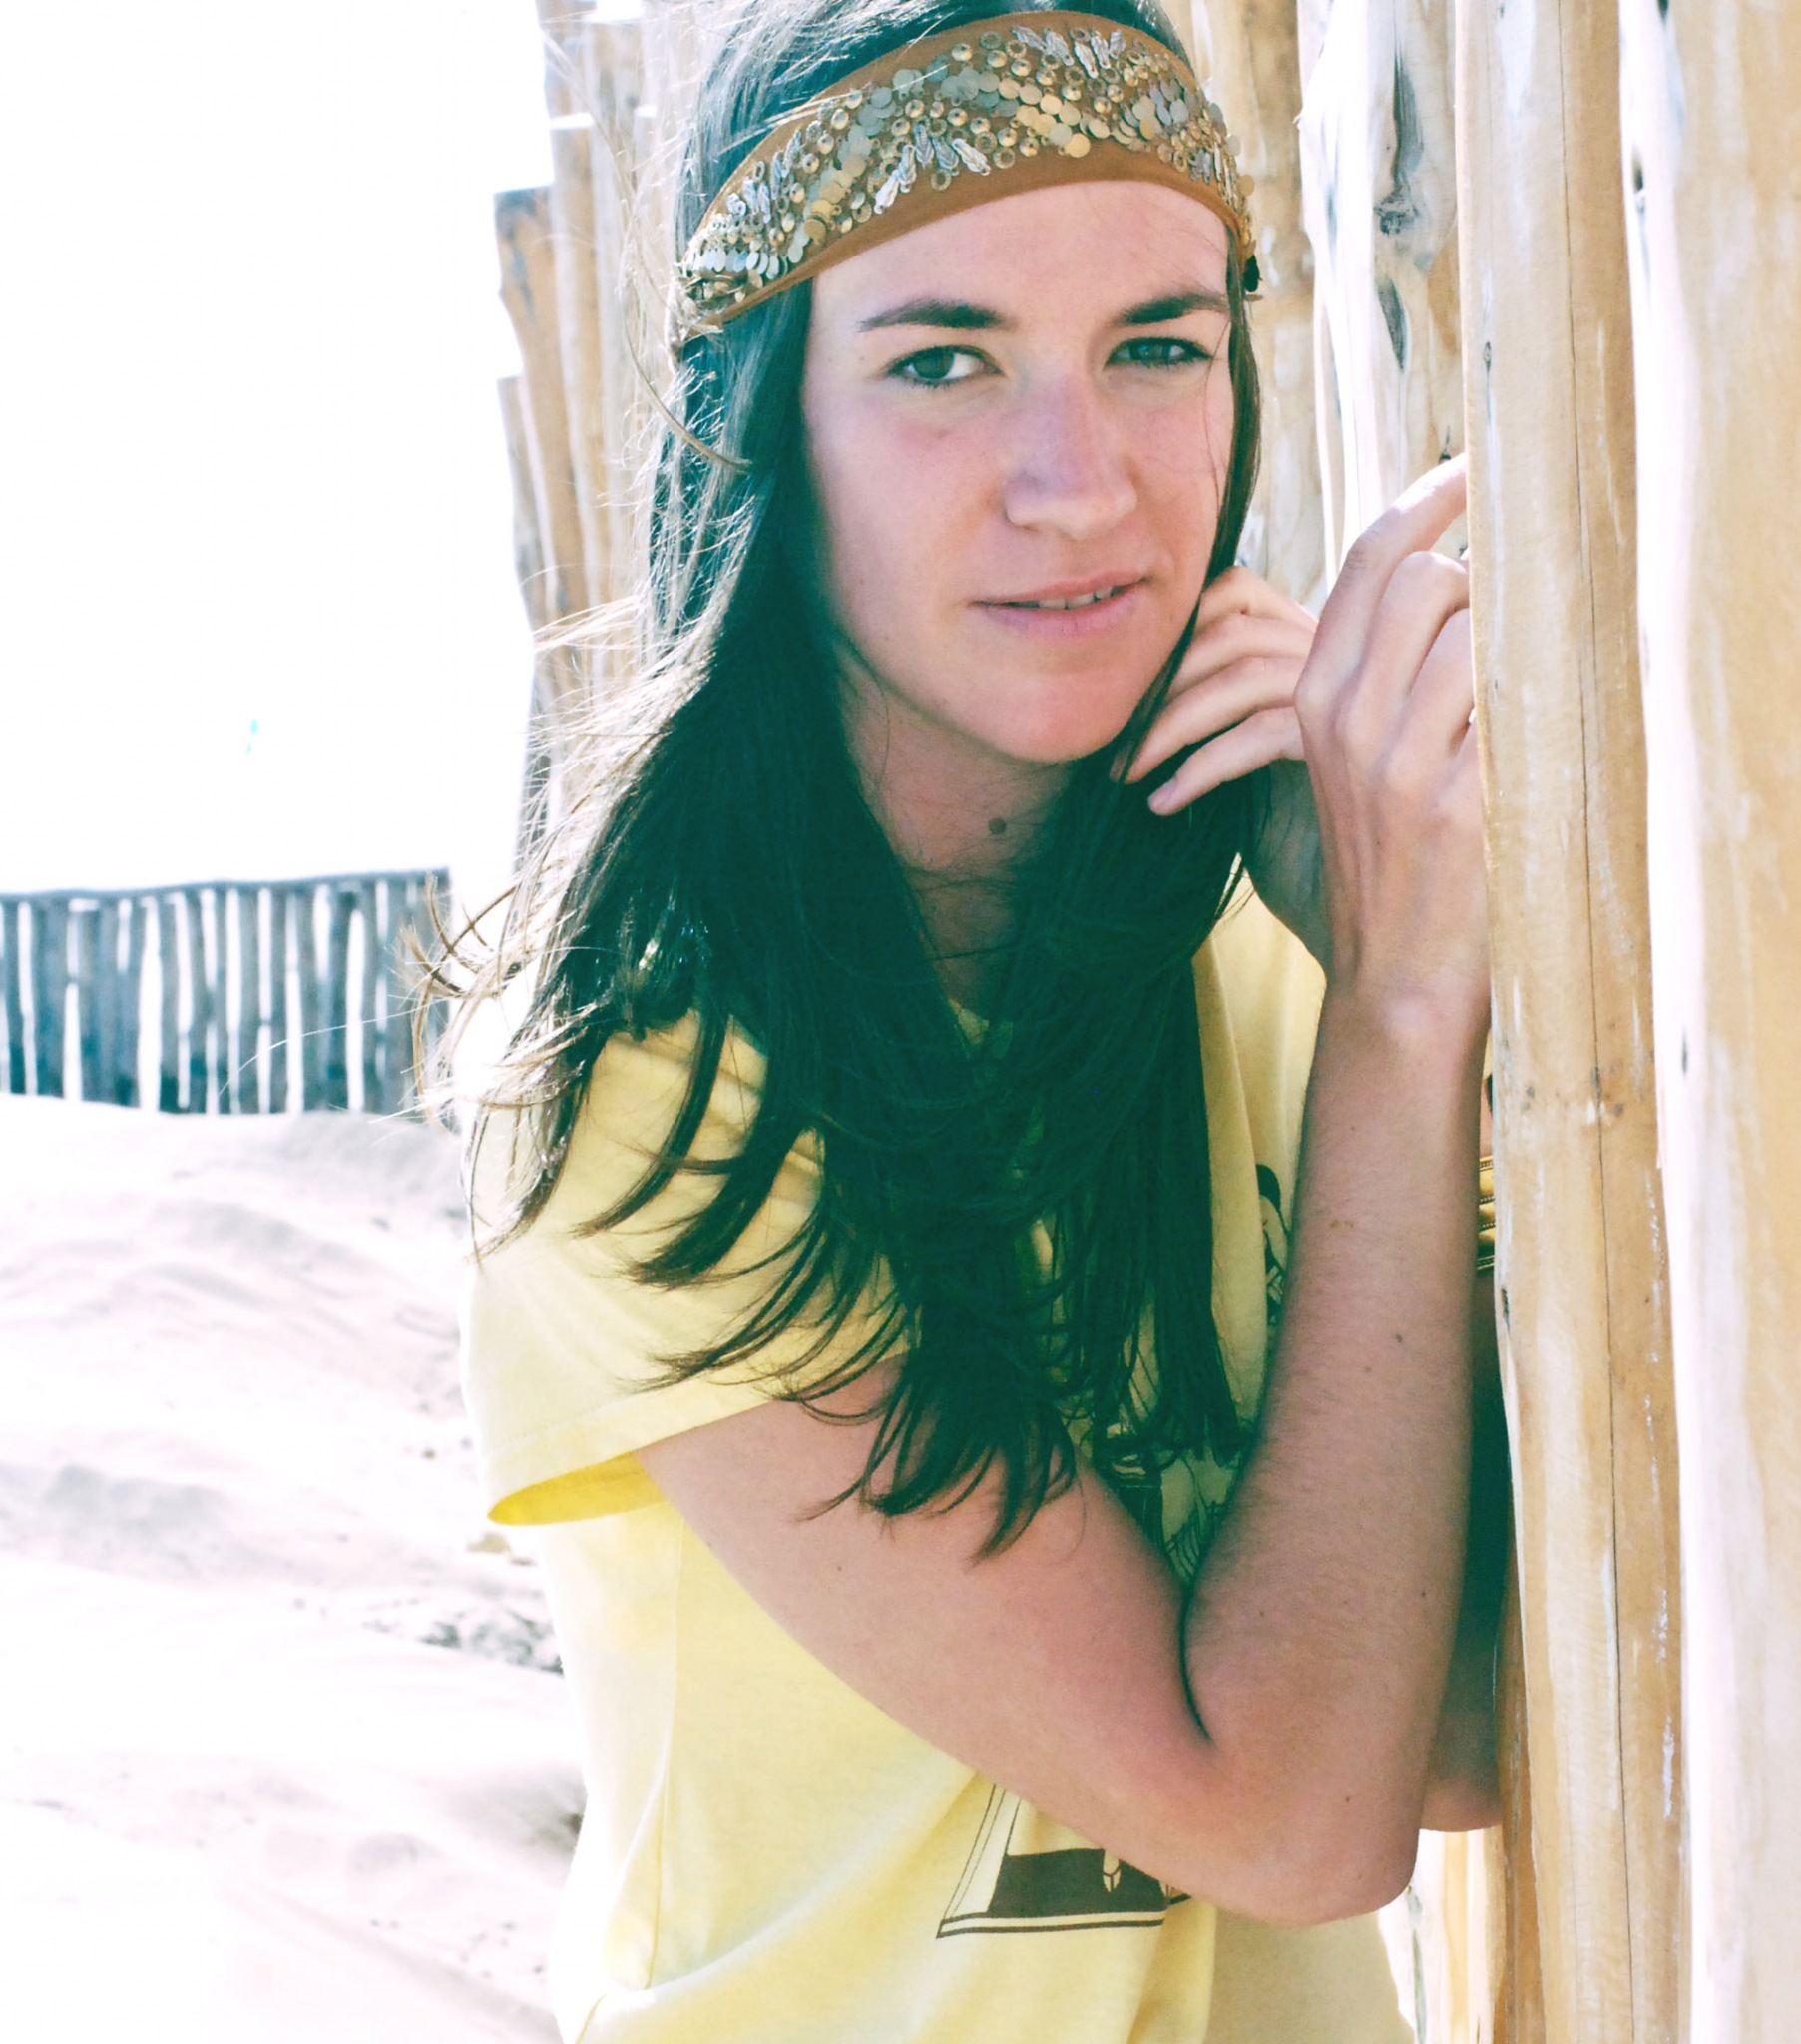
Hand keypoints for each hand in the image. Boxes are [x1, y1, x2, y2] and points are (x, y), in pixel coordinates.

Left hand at [1122, 567, 1329, 960]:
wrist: (1371, 922)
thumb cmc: (1305, 849)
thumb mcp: (1248, 768)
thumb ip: (1217, 714)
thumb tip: (1132, 695)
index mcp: (1316, 649)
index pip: (1238, 592)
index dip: (1176, 626)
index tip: (1124, 690)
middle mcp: (1343, 660)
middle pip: (1235, 625)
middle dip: (1159, 679)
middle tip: (1109, 740)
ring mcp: (1357, 700)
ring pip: (1245, 674)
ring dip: (1169, 722)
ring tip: (1127, 772)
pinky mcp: (1354, 749)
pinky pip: (1263, 732)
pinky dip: (1202, 765)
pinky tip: (1168, 802)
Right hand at [1293, 458, 1486, 1033]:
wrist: (1396, 976)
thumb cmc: (1395, 864)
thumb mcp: (1360, 760)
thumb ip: (1387, 675)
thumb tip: (1457, 576)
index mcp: (1315, 698)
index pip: (1370, 557)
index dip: (1429, 495)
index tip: (1480, 459)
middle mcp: (1346, 718)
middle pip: (1426, 576)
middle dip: (1485, 581)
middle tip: (1514, 624)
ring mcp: (1398, 758)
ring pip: (1476, 628)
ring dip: (1520, 644)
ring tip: (1530, 695)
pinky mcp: (1456, 799)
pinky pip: (1514, 700)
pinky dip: (1543, 702)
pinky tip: (1545, 742)